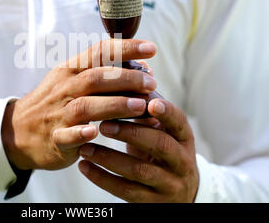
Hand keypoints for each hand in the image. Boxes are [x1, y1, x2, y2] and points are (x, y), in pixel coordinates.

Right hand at [1, 39, 156, 170]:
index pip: (99, 52)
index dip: (125, 48)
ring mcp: (58, 114)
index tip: (151, 48)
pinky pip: (66, 135)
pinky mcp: (54, 139)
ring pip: (85, 106)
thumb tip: (143, 68)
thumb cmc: (55, 102)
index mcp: (70, 71)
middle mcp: (64, 89)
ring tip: (139, 106)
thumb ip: (104, 73)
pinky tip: (95, 133)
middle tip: (152, 83)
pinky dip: (80, 133)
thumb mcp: (71, 80)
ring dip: (114, 105)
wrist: (18, 130)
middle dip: (126, 79)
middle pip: (95, 78)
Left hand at [78, 99, 198, 202]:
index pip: (178, 121)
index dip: (166, 112)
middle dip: (131, 132)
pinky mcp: (153, 202)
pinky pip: (126, 191)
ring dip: (109, 157)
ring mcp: (169, 183)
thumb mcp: (162, 129)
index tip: (149, 101)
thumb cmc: (161, 147)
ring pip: (139, 170)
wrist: (177, 191)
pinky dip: (102, 178)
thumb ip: (147, 105)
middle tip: (104, 124)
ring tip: (86, 148)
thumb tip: (128, 66)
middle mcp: (181, 160)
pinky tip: (84, 166)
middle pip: (159, 145)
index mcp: (183, 136)